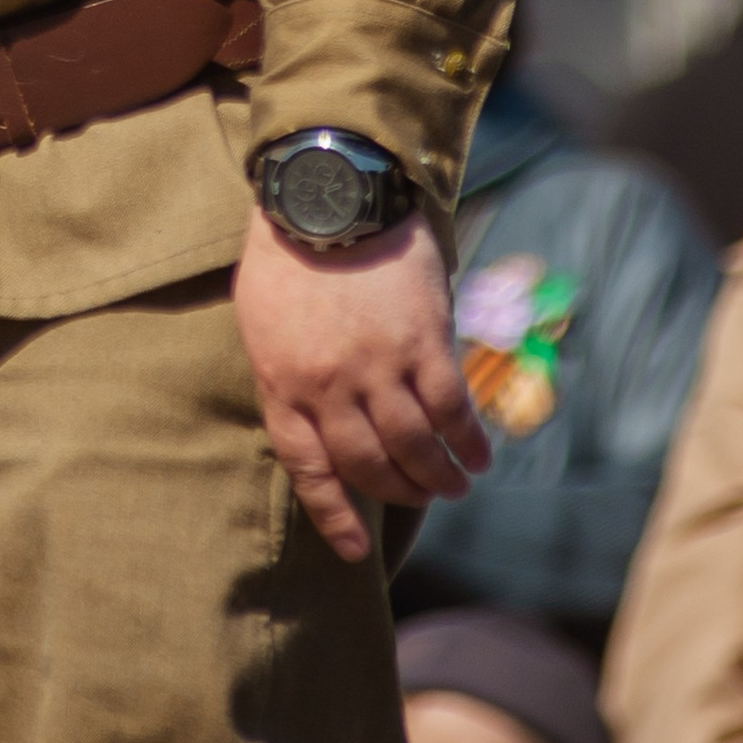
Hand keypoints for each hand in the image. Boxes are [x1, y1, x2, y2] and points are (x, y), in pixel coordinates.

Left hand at [232, 208, 489, 565]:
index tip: (355, 551)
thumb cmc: (287, 253)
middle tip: (421, 498)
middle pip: (368, 464)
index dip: (334, 515)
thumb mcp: (261, 321)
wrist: (329, 192)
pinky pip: (451, 408)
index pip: (309, 469)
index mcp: (282, 383)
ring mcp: (378, 366)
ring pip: (414, 445)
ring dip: (439, 475)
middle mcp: (329, 386)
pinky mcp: (423, 341)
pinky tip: (481, 455)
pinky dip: (469, 439)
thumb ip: (285, 373)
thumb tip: (311, 417)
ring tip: (457, 486)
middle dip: (398, 492)